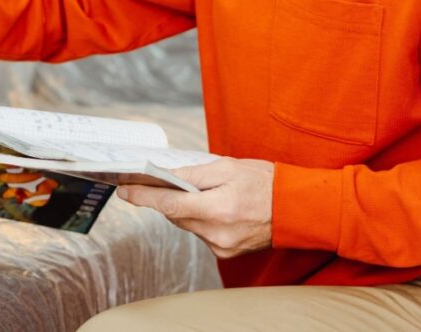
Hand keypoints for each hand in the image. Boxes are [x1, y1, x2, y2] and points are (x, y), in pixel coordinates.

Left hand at [118, 157, 274, 259]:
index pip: (168, 204)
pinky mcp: (225, 252)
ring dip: (185, 208)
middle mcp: (217, 232)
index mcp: (218, 208)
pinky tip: (211, 206)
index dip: (143, 197)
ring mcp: (221, 246)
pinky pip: (200, 233)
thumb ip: (193, 174)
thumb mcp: (228, 167)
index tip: (124, 190)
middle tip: (156, 181)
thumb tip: (165, 176)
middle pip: (175, 215)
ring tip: (196, 191)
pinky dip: (199, 219)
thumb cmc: (265, 182)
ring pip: (187, 225)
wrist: (296, 209)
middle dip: (166, 198)